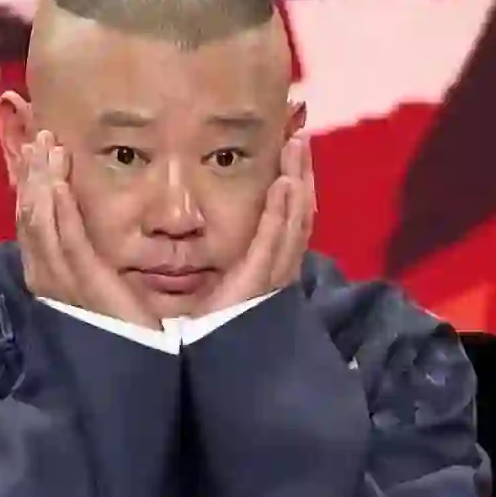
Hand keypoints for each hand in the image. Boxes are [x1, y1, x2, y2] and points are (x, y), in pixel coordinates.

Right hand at [16, 130, 160, 329]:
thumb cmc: (121, 325)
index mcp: (47, 275)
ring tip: (45, 147)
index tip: (32, 152)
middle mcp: (46, 276)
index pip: (30, 222)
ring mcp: (62, 281)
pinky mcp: (86, 285)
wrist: (134, 365)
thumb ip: (87, 258)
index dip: (29, 185)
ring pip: (41, 222)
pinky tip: (60, 183)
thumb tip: (83, 224)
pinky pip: (67, 241)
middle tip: (37, 137)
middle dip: (31, 175)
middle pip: (29, 216)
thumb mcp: (97, 283)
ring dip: (42, 182)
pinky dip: (60, 209)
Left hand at [193, 135, 315, 316]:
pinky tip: (285, 183)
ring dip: (298, 180)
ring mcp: (271, 275)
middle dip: (302, 173)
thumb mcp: (212, 282)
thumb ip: (212, 257)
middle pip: (300, 212)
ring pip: (295, 220)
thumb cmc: (200, 324)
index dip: (295, 184)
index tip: (291, 151)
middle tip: (299, 135)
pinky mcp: (258, 281)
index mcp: (268, 267)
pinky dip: (282, 211)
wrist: (200, 361)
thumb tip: (193, 222)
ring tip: (296, 145)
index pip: (289, 218)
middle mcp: (277, 269)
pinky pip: (275, 240)